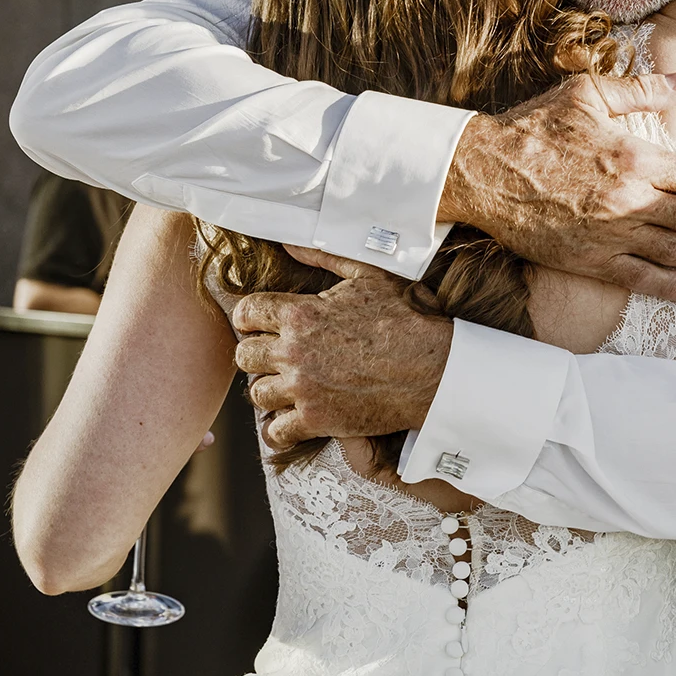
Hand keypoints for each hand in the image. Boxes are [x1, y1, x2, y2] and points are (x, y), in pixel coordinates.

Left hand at [231, 247, 451, 450]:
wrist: (431, 368)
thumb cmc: (404, 319)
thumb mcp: (368, 275)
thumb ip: (323, 256)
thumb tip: (289, 243)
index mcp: (301, 312)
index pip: (247, 312)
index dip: (250, 317)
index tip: (259, 324)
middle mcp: (294, 351)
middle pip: (244, 356)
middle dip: (257, 354)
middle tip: (276, 356)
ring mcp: (303, 389)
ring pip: (257, 394)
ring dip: (270, 389)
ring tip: (287, 386)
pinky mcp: (316, 420)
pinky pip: (275, 432)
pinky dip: (280, 429)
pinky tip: (292, 419)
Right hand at [438, 72, 675, 302]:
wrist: (483, 170)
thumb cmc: (534, 127)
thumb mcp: (587, 93)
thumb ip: (642, 90)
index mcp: (634, 156)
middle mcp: (629, 198)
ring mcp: (610, 232)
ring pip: (674, 252)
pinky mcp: (588, 259)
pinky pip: (639, 278)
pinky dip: (670, 287)